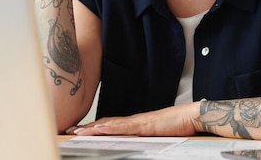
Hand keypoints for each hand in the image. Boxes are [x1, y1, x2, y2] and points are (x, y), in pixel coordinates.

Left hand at [67, 102, 201, 136]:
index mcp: (135, 124)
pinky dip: (111, 127)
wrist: (190, 117)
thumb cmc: (177, 126)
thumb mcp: (156, 136)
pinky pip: (125, 126)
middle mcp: (133, 121)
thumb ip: (145, 138)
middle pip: (105, 123)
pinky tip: (100, 128)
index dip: (94, 128)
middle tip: (69, 131)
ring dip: (93, 128)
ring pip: (111, 124)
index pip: (110, 125)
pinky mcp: (145, 125)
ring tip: (78, 131)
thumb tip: (134, 144)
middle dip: (87, 127)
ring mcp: (138, 122)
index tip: (79, 131)